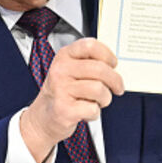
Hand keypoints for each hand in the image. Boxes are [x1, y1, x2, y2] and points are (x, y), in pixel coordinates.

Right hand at [20, 38, 124, 162]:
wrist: (44, 116)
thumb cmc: (63, 92)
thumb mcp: (71, 70)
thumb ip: (90, 63)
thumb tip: (114, 66)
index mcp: (64, 56)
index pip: (90, 45)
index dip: (107, 55)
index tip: (113, 64)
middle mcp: (60, 70)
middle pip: (100, 69)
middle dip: (115, 81)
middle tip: (117, 88)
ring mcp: (61, 89)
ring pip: (99, 89)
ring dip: (105, 99)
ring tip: (97, 101)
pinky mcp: (64, 109)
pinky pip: (93, 108)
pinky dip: (94, 113)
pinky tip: (86, 112)